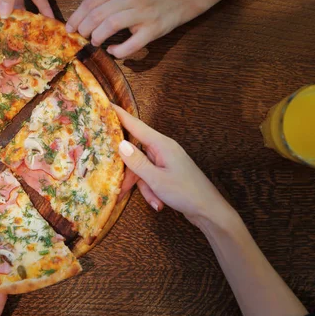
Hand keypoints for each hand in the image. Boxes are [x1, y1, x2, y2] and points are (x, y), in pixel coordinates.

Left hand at [66, 0, 205, 57]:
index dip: (76, 16)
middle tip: (82, 35)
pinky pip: (130, 45)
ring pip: (110, 26)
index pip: (91, 1)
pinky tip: (112, 50)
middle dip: (84, 28)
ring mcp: (143, 13)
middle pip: (97, 14)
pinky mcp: (153, 29)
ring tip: (94, 41)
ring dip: (97, 37)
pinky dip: (117, 51)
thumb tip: (83, 16)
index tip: (69, 27)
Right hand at [113, 105, 232, 226]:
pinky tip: (158, 202)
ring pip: (141, 168)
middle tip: (122, 188)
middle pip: (135, 152)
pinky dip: (151, 189)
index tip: (106, 104)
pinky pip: (150, 176)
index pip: (135, 125)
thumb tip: (120, 144)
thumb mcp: (156, 179)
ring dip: (144, 186)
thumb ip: (136, 162)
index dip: (119, 115)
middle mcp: (162, 148)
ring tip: (155, 201)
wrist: (208, 210)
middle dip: (130, 172)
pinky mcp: (167, 171)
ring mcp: (165, 160)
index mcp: (161, 144)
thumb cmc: (185, 192)